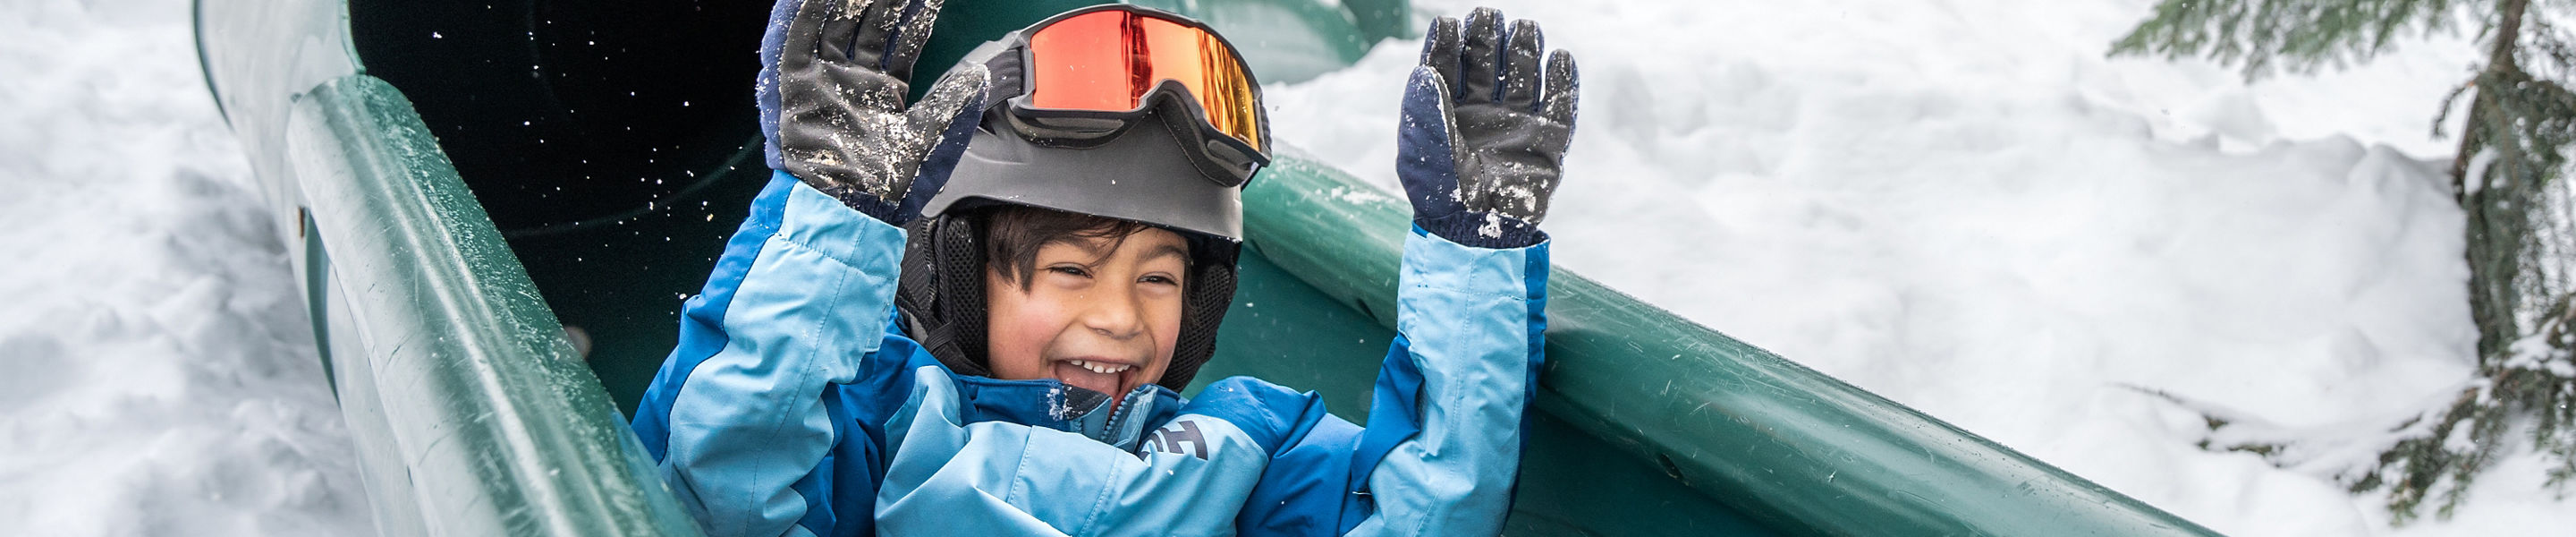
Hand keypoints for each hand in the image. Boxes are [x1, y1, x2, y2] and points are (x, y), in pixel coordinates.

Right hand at [759, 0, 990, 224]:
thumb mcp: (929, 137)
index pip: (901, 40)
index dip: (916, 15)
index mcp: (881, 91)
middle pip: (870, 24)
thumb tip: (979, 75)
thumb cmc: (885, 186)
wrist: (845, 207)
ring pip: (836, 22)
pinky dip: (804, 11)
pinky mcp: (793, 82)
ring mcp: (822, 78)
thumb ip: (952, 103)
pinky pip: (796, 37)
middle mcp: (850, 79)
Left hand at [1396, 7, 1578, 248]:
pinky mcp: (1548, 141)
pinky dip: (1563, 80)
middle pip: (1487, 64)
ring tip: (1525, 28)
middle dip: (1488, 38)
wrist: (1479, 235)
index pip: (1447, 67)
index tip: (1450, 23)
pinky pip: (1561, 104)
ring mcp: (1517, 125)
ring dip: (1524, 50)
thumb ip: (1424, 108)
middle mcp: (1482, 114)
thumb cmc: (1443, 197)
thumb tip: (1425, 69)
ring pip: (1523, 76)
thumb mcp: (1424, 151)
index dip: (1449, 43)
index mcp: (1447, 113)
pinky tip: (1560, 57)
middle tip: (1490, 15)